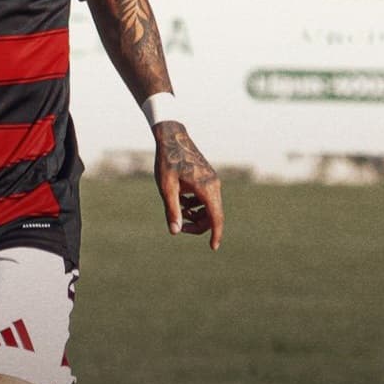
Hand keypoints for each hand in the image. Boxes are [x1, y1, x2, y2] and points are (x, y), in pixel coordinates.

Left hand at [153, 122, 223, 249]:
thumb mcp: (166, 187)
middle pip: (213, 215)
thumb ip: (172, 210)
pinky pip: (206, 198)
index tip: (213, 248)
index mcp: (207, 188)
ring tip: (177, 209)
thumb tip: (175, 231)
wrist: (172, 136)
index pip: (216, 218)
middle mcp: (214, 185)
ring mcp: (212, 180)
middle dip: (198, 225)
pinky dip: (195, 204)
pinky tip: (180, 199)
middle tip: (178, 225)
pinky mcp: (208, 177)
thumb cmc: (167, 160)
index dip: (216, 235)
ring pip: (210, 207)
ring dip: (196, 214)